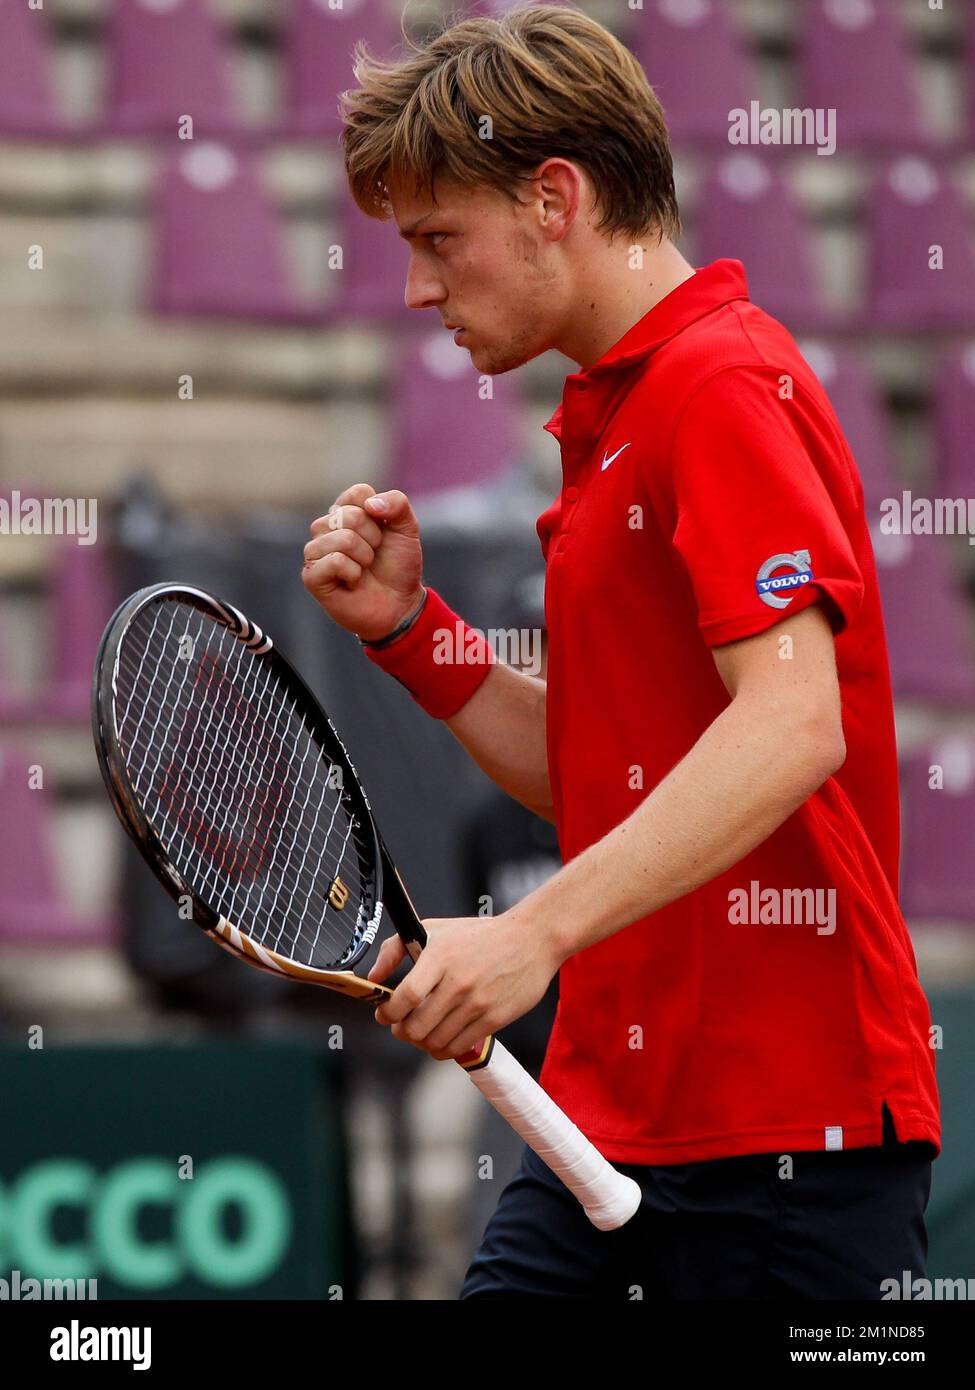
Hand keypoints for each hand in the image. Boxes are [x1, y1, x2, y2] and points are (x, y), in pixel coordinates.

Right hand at [302, 483, 423, 642]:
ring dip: (365, 557)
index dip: (379, 515)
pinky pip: (334, 561)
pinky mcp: (311, 575)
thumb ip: (397, 504)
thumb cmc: (398, 567)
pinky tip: (353, 583)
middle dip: (374, 539)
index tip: (383, 534)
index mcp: (346, 511)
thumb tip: (370, 504)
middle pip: (350, 515)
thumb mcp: (407, 530)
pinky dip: (353, 573)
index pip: (358, 493)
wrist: (400, 604)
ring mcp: (315, 551)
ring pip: (343, 539)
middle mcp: (326, 528)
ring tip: (363, 570)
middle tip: (374, 556)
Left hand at [367, 913, 559, 1061]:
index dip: (388, 1013)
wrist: (532, 939)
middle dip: (401, 1031)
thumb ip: (396, 948)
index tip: (384, 1014)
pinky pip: (458, 1048)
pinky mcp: (494, 1019)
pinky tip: (441, 1038)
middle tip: (401, 1026)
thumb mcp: (435, 929)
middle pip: (416, 1027)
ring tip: (422, 1032)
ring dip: (421, 1042)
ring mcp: (477, 1003)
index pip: (405, 997)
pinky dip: (443, 1049)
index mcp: (440, 957)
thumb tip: (372, 976)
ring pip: (435, 1042)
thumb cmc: (479, 935)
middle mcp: (458, 982)